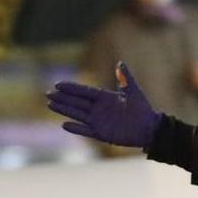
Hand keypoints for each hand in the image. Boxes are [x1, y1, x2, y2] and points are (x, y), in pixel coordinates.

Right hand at [47, 63, 162, 147]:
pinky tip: (64, 124)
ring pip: (77, 114)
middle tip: (47, 94)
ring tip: (50, 105)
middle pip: (77, 102)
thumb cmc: (143, 110)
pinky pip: (85, 130)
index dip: (71, 88)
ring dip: (64, 110)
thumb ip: (126, 79)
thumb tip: (120, 63)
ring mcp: (99, 121)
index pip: (84, 91)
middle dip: (62, 98)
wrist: (149, 129)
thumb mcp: (134, 93)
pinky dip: (76, 128)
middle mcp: (99, 109)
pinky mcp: (101, 134)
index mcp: (105, 97)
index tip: (58, 84)